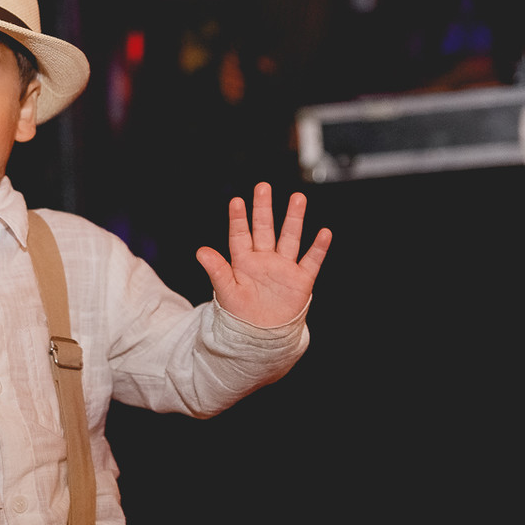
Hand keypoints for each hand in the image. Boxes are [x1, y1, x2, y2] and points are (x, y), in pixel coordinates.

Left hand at [195, 183, 330, 326]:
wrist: (261, 337)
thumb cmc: (240, 314)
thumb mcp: (226, 292)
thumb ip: (216, 270)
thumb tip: (200, 251)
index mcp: (243, 261)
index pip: (240, 235)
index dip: (238, 219)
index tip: (236, 201)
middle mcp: (264, 259)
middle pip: (265, 229)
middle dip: (264, 209)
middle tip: (263, 187)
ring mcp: (283, 267)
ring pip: (289, 238)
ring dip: (293, 219)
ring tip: (297, 198)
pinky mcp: (301, 280)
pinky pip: (311, 261)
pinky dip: (318, 248)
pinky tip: (324, 233)